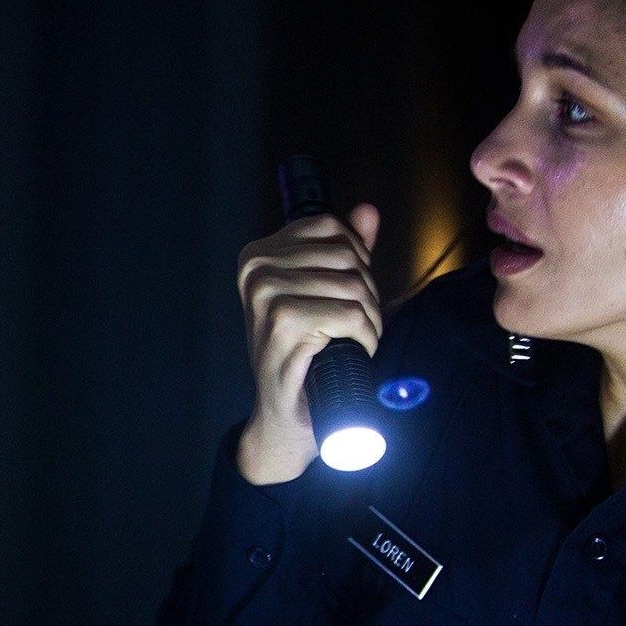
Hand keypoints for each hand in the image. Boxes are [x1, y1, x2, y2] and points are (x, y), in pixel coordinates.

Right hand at [234, 201, 381, 484]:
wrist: (287, 414)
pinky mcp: (284, 326)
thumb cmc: (304, 354)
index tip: (350, 293)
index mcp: (257, 255)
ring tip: (359, 339)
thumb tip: (368, 211)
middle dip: (367, 292)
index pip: (331, 228)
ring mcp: (266, 297)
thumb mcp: (321, 294)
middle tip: (359, 324)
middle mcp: (256, 270)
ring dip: (370, 318)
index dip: (356, 259)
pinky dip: (366, 336)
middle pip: (347, 257)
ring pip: (353, 285)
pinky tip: (356, 352)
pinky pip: (350, 315)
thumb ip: (344, 250)